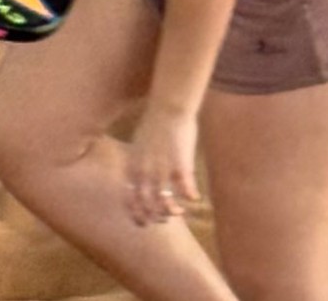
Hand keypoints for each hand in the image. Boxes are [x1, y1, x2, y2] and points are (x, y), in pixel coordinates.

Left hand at [124, 104, 200, 226]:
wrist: (168, 107)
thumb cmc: (155, 121)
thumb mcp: (138, 144)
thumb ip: (138, 162)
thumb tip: (139, 170)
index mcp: (133, 169)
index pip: (131, 201)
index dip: (137, 214)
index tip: (145, 220)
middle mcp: (146, 176)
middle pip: (148, 207)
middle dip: (156, 217)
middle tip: (164, 219)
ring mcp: (163, 173)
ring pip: (166, 204)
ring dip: (173, 211)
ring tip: (180, 211)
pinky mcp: (181, 168)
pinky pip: (186, 191)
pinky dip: (191, 197)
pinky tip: (196, 198)